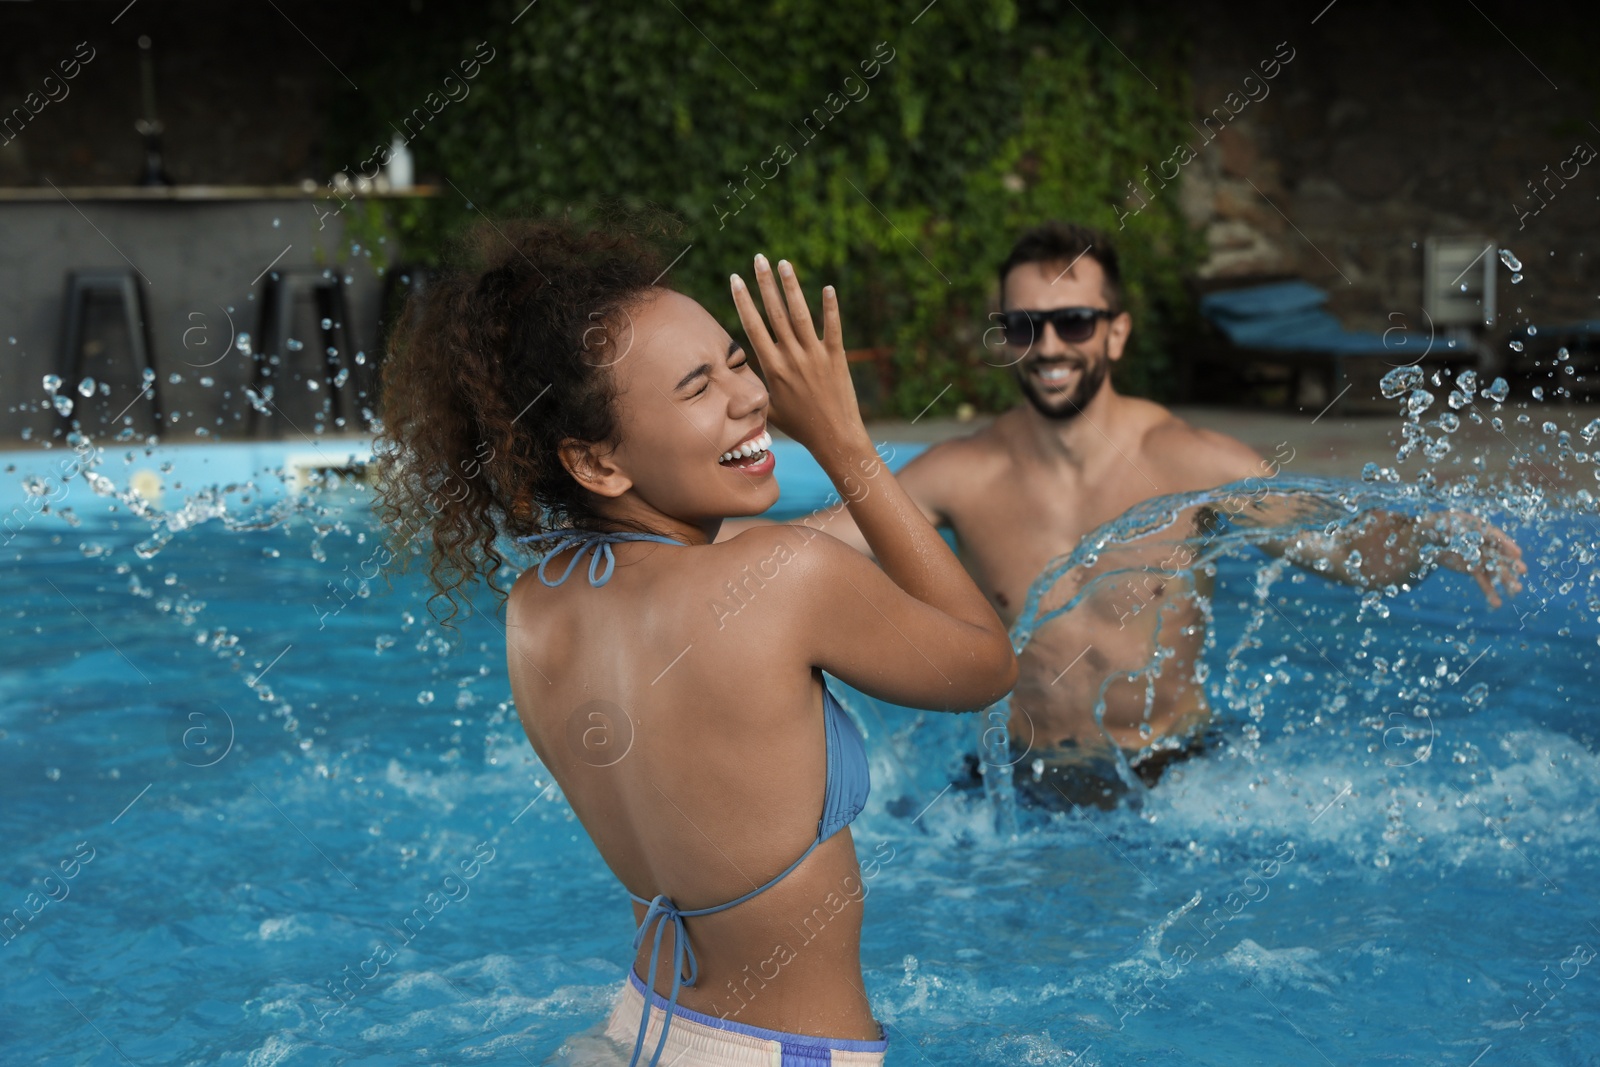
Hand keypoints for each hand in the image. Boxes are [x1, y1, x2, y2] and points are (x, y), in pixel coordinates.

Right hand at [729, 254, 864, 454]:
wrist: (833, 437)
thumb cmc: (800, 426)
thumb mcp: (770, 410)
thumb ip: (755, 391)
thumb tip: (737, 384)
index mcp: (772, 368)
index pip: (753, 327)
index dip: (743, 301)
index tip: (735, 279)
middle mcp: (791, 357)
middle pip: (774, 313)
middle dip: (764, 283)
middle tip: (758, 258)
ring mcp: (815, 356)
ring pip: (800, 314)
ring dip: (791, 286)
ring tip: (784, 263)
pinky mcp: (836, 357)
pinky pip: (833, 328)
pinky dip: (830, 307)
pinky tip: (828, 287)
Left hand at [1428, 511, 1525, 608]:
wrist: (1432, 537)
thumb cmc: (1441, 526)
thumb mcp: (1445, 524)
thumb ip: (1451, 531)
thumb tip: (1457, 536)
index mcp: (1482, 530)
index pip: (1496, 537)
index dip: (1505, 544)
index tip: (1516, 553)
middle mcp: (1486, 545)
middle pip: (1499, 555)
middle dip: (1510, 563)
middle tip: (1523, 570)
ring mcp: (1482, 558)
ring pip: (1495, 570)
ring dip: (1506, 580)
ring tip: (1517, 590)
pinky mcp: (1474, 569)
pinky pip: (1484, 581)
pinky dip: (1490, 591)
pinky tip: (1497, 603)